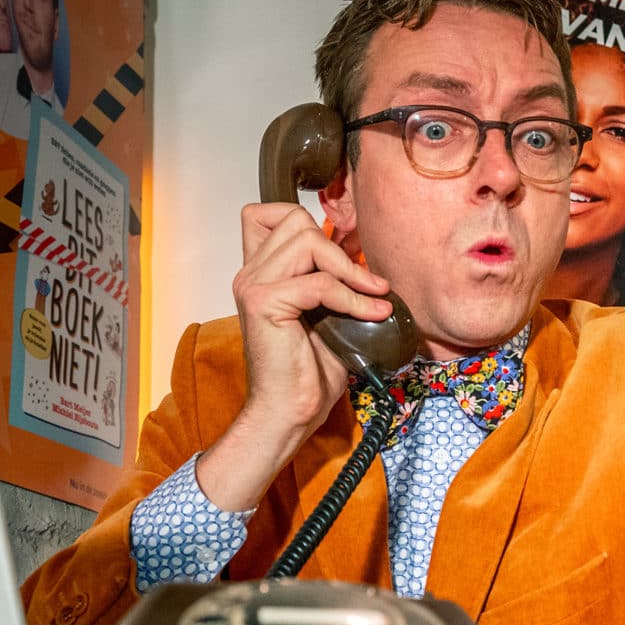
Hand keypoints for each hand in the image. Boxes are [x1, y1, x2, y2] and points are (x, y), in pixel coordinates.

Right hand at [196, 203, 391, 509]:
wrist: (289, 410)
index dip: (305, 220)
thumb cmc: (309, 370)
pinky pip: (320, 282)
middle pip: (295, 219)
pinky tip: (373, 314)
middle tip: (365, 283)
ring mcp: (254, 285)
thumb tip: (368, 265)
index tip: (341, 252)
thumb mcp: (327, 315)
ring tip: (374, 296)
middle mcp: (251, 273)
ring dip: (350, 269)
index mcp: (260, 272)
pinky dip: (353, 297)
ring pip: (308, 241)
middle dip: (338, 246)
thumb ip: (332, 283)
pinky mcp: (265, 303)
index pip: (265, 213)